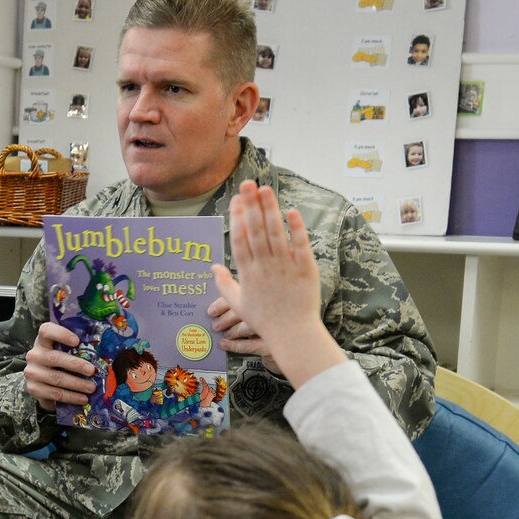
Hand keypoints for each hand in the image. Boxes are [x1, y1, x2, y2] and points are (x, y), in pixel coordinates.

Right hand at [24, 323, 96, 411]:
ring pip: (57, 378)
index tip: (77, 341)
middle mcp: (34, 355)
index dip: (61, 334)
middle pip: (55, 358)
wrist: (41, 383)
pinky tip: (82, 398)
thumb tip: (103, 349)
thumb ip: (76, 348)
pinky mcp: (34, 388)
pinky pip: (55, 393)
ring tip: (91, 388)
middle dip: (76, 365)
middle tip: (92, 370)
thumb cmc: (59, 362)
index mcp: (42, 340)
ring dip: (77, 384)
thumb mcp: (63, 351)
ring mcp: (32, 372)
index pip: (47, 331)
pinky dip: (71, 397)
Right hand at [212, 181, 341, 386]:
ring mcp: (285, 267)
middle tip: (248, 184)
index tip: (236, 199)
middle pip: (255, 230)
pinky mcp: (305, 269)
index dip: (237, 218)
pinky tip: (290, 211)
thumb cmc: (265, 321)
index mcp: (247, 273)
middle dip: (251, 205)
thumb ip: (224, 285)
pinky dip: (296, 228)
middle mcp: (264, 266)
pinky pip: (300, 245)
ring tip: (266, 189)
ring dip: (270, 209)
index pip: (239, 240)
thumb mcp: (238, 305)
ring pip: (275, 233)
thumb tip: (213, 267)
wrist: (293, 335)